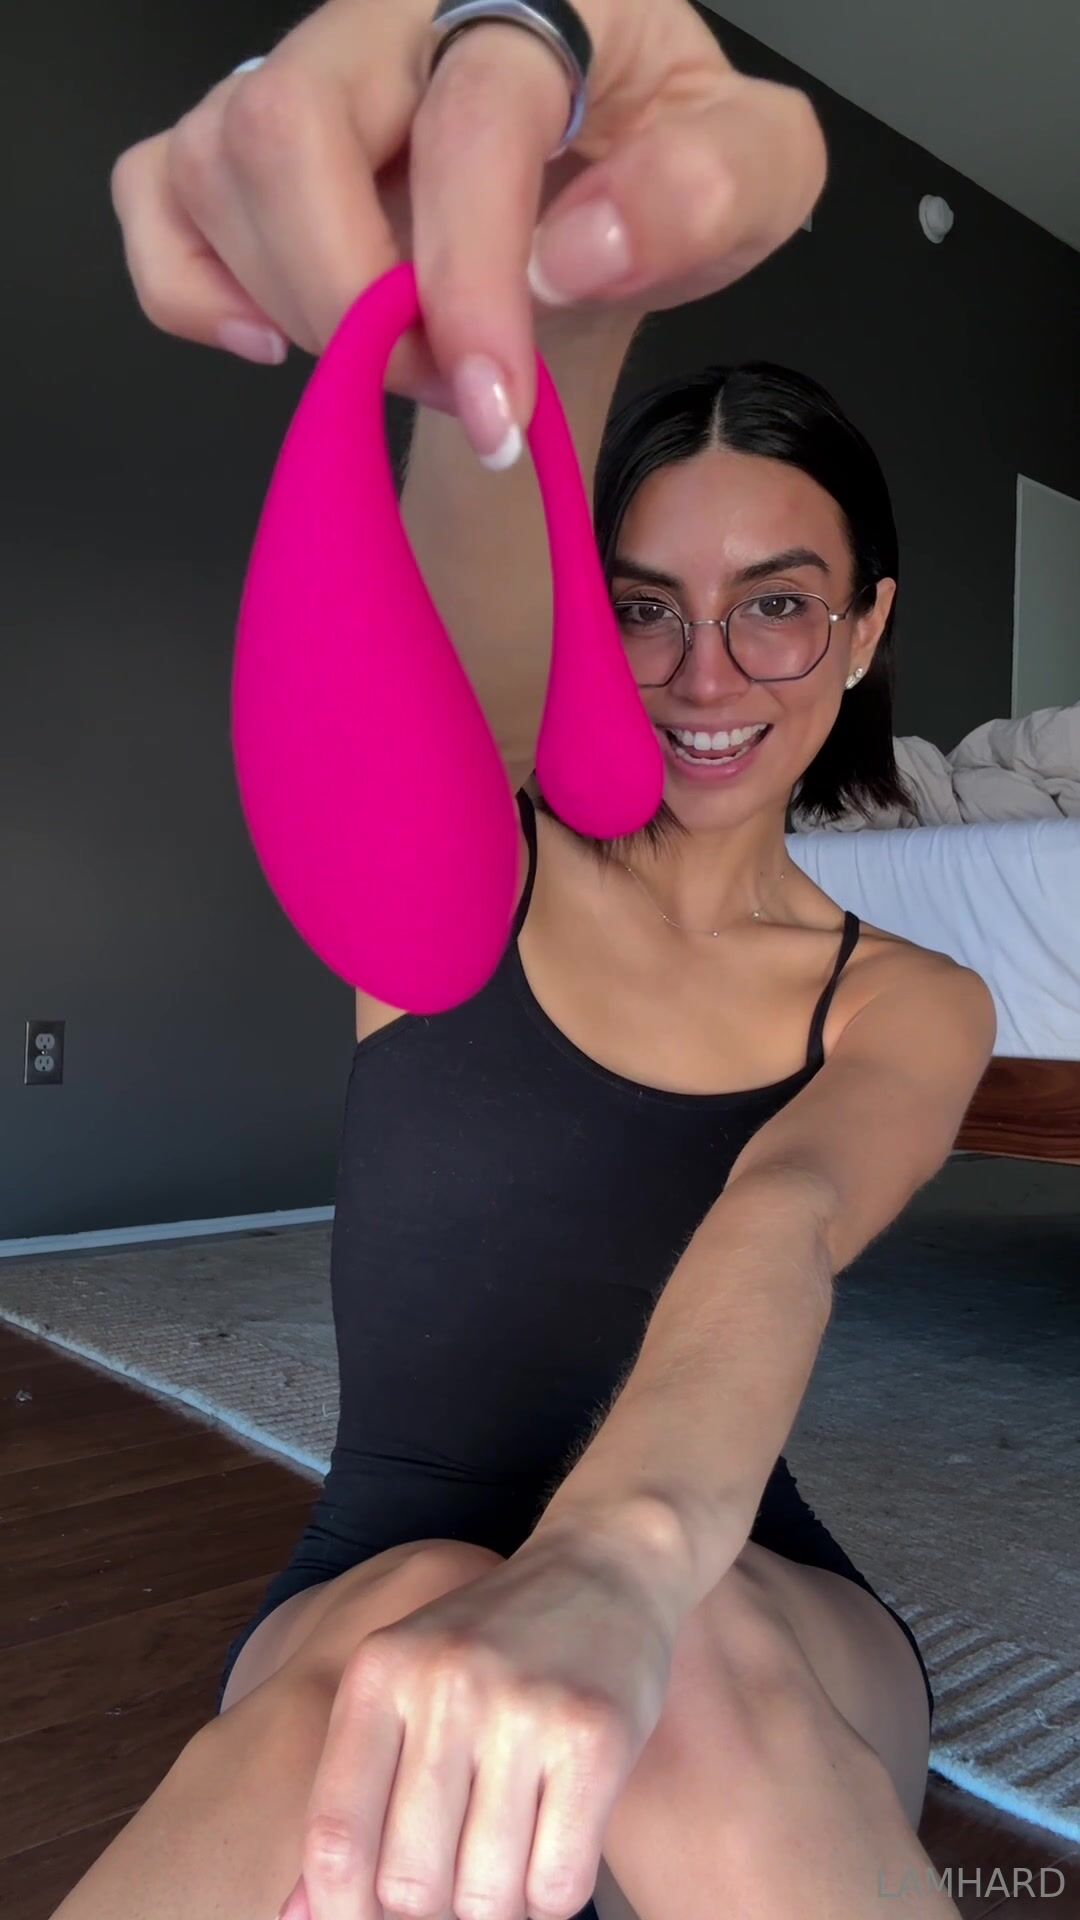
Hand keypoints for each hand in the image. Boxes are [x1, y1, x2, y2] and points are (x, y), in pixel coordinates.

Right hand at [110, 0, 824, 460]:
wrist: (603, 197)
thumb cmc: (664, 172)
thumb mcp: (752, 176)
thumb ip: (707, 190)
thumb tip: (577, 250)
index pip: (468, 121)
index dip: (471, 279)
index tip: (497, 411)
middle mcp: (390, 15)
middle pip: (288, 130)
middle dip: (356, 304)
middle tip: (446, 385)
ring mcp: (298, 69)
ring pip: (217, 167)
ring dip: (301, 309)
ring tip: (405, 359)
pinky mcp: (235, 137)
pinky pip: (154, 197)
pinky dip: (193, 293)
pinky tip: (278, 340)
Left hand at [277, 1530, 679, 1919]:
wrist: (604, 1563)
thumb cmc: (495, 1644)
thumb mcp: (408, 1685)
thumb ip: (356, 1792)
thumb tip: (294, 1918)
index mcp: (379, 1673)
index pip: (335, 1842)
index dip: (342, 1915)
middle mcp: (443, 1685)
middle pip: (411, 1884)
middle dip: (434, 1913)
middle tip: (457, 1884)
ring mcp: (522, 1707)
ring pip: (488, 1897)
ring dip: (498, 1909)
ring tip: (508, 1868)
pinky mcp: (594, 1735)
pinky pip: (559, 1884)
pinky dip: (553, 1898)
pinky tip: (553, 1855)